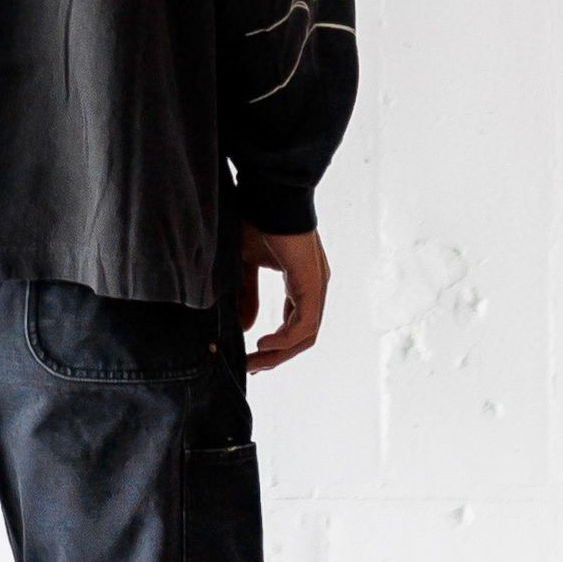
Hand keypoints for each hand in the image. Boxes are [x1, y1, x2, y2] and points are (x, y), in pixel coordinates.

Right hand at [238, 221, 330, 372]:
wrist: (269, 194)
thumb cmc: (257, 220)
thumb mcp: (246, 263)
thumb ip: (248, 294)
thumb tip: (246, 327)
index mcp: (302, 281)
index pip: (295, 323)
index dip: (276, 345)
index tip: (251, 356)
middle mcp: (314, 286)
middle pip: (302, 336)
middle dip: (276, 356)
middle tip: (251, 368)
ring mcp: (316, 286)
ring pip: (305, 335)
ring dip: (279, 353)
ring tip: (254, 361)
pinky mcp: (312, 283)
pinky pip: (304, 324)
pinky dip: (285, 339)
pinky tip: (263, 343)